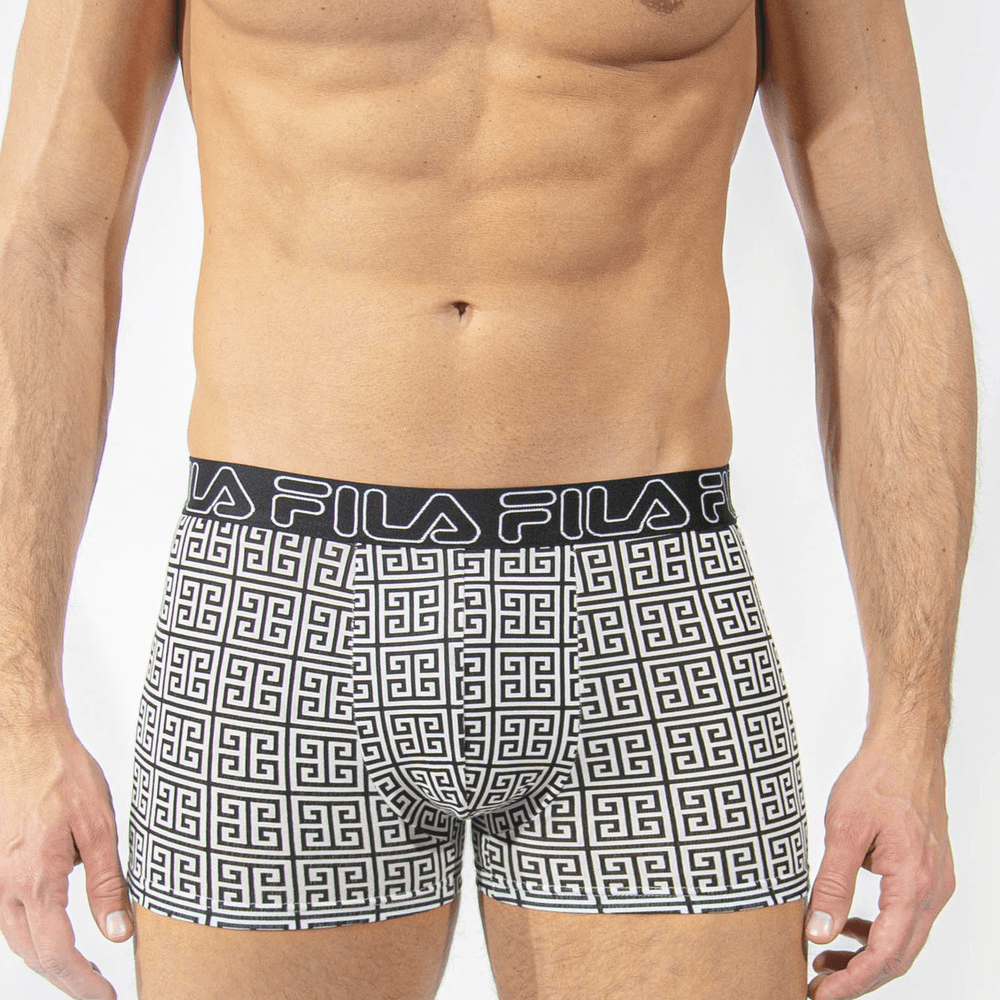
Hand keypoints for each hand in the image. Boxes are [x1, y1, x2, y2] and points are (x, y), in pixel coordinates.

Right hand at [0, 721, 132, 999]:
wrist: (24, 739)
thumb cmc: (63, 773)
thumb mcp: (100, 826)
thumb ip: (107, 883)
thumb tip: (119, 934)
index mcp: (34, 879)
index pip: (56, 952)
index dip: (82, 982)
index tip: (107, 998)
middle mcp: (5, 886)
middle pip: (34, 953)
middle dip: (68, 979)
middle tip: (100, 992)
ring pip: (19, 938)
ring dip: (50, 959)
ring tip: (85, 972)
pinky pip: (10, 915)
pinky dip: (34, 934)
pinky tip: (57, 934)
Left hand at [804, 733, 954, 998]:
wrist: (906, 748)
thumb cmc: (877, 780)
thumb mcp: (844, 831)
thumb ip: (833, 885)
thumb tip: (819, 934)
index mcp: (914, 884)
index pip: (886, 953)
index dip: (853, 981)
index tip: (820, 995)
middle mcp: (933, 890)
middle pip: (899, 956)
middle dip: (859, 977)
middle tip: (818, 987)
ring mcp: (934, 882)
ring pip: (904, 939)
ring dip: (867, 956)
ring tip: (825, 960)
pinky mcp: (927, 872)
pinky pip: (906, 917)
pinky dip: (878, 930)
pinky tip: (849, 928)